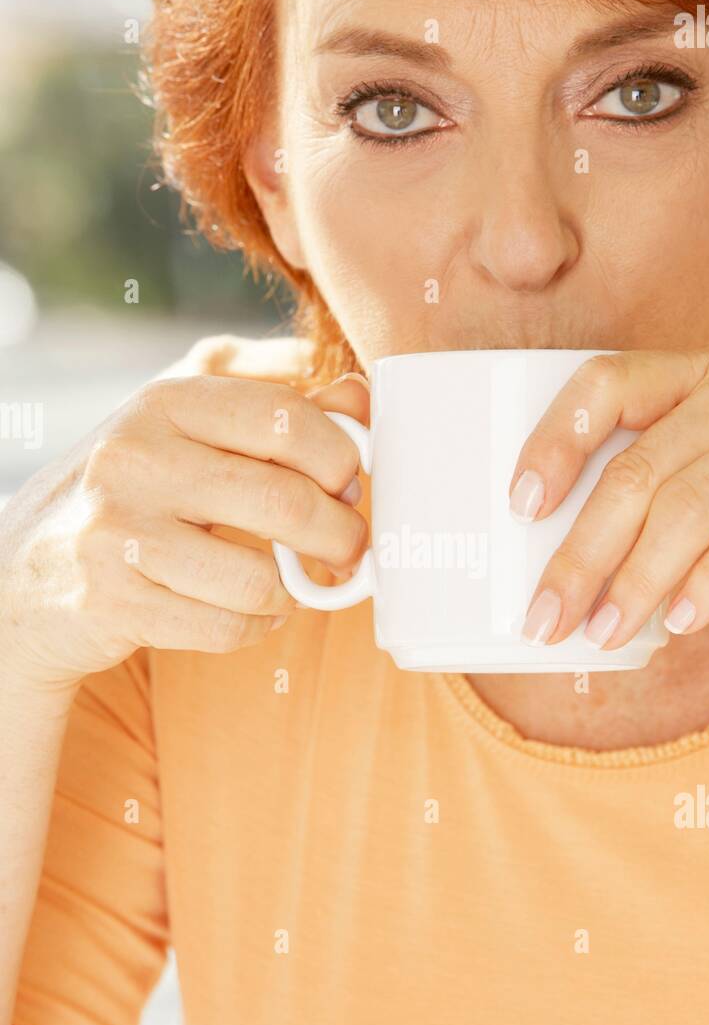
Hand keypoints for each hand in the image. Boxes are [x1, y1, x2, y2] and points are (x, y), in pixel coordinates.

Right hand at [0, 337, 369, 689]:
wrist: (30, 568)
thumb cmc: (134, 488)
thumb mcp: (191, 425)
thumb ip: (274, 401)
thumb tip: (359, 397)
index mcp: (164, 403)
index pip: (284, 418)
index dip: (340, 455)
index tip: (349, 482)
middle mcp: (135, 459)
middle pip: (284, 500)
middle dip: (340, 534)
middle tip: (351, 548)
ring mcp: (118, 534)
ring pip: (260, 579)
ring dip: (295, 591)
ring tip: (290, 583)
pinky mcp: (114, 603)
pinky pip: (226, 627)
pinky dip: (255, 626)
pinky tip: (247, 610)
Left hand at [507, 351, 708, 648]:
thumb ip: (656, 504)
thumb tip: (568, 576)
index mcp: (700, 376)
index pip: (608, 382)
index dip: (556, 439)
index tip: (521, 505)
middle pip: (638, 469)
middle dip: (582, 552)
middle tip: (547, 616)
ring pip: (690, 505)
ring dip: (637, 581)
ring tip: (603, 632)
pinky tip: (679, 621)